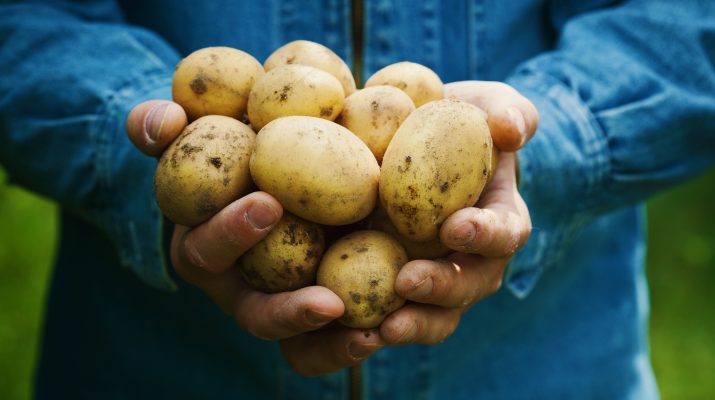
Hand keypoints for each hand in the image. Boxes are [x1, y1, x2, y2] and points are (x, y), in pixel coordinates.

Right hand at [126, 101, 382, 375]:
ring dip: (331, 345)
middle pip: (257, 316)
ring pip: (299, 345)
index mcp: (207, 248)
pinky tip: (390, 329)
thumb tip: (164, 121)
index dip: (231, 232)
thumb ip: (166, 125)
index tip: (268, 203)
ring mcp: (285, 304)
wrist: (290, 159)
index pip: (208, 250)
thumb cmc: (239, 145)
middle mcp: (244, 287)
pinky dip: (356, 340)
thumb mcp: (202, 129)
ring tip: (369, 336)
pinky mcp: (325, 309)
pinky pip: (335, 341)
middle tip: (328, 303)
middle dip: (287, 312)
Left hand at [379, 81, 535, 344]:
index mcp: (498, 221)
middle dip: (442, 288)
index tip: (455, 226)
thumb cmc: (453, 123)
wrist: (409, 145)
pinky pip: (389, 318)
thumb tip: (510, 129)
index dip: (486, 234)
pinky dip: (370, 330)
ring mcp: (435, 280)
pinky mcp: (394, 290)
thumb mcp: (484, 105)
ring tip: (381, 330)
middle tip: (408, 281)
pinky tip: (344, 329)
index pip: (505, 232)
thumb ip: (507, 111)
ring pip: (434, 317)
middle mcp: (472, 260)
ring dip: (412, 324)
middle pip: (468, 286)